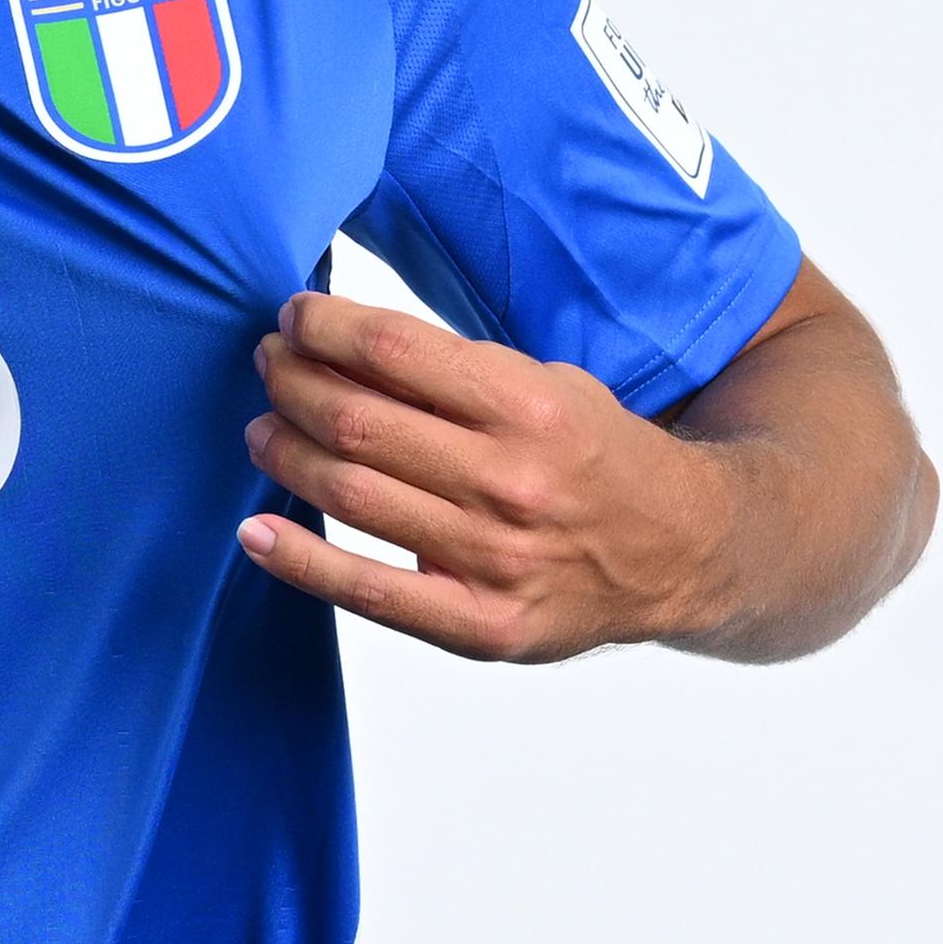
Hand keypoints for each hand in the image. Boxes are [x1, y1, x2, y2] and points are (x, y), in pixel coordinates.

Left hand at [237, 292, 731, 661]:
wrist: (685, 552)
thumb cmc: (597, 457)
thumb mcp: (550, 387)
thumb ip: (457, 373)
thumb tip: (342, 343)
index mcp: (528, 408)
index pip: (394, 351)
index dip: (324, 327)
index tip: (293, 317)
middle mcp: (510, 481)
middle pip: (358, 422)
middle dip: (293, 382)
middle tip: (268, 365)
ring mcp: (495, 559)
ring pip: (352, 495)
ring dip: (285, 453)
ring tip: (261, 428)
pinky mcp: (484, 626)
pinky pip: (370, 593)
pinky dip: (301, 560)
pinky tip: (257, 532)